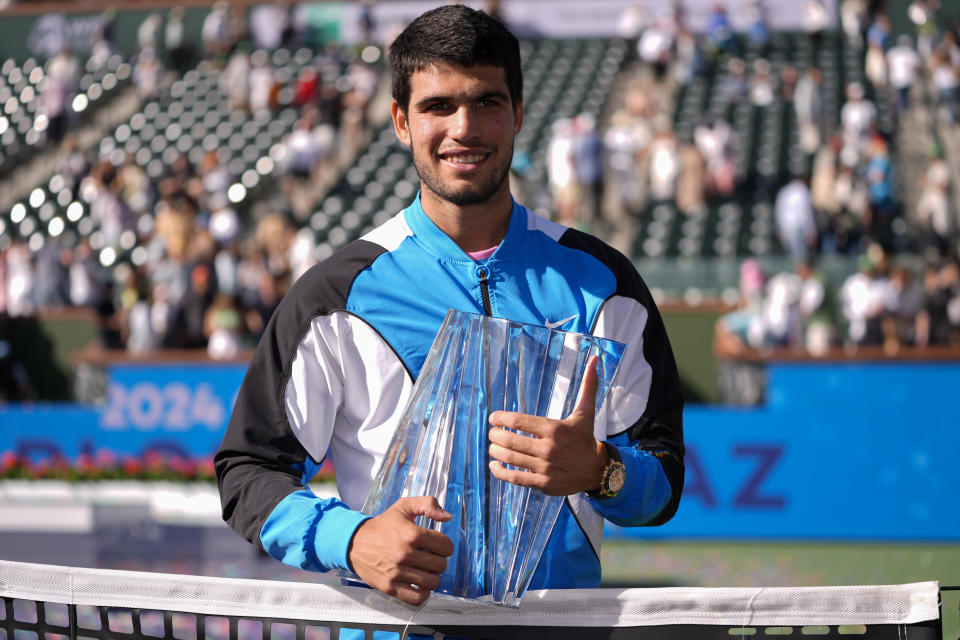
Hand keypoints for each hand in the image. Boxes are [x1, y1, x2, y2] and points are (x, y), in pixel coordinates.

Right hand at [347, 496, 453, 605]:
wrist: (355, 542)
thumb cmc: (382, 525)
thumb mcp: (404, 506)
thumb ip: (428, 504)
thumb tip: (447, 517)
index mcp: (412, 533)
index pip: (446, 546)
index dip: (444, 545)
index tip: (437, 546)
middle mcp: (405, 554)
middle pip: (441, 565)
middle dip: (438, 561)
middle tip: (429, 557)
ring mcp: (397, 572)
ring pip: (432, 582)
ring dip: (431, 577)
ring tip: (424, 570)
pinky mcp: (390, 586)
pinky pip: (417, 598)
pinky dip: (422, 593)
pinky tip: (419, 584)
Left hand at [487, 356, 606, 495]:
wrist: (597, 471)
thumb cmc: (586, 439)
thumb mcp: (585, 413)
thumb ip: (587, 386)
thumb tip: (595, 358)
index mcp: (555, 429)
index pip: (519, 421)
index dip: (501, 418)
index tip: (494, 418)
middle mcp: (548, 449)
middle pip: (510, 440)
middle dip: (495, 435)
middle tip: (492, 433)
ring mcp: (545, 468)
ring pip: (510, 459)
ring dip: (496, 452)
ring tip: (492, 447)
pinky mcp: (543, 484)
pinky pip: (515, 478)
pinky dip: (500, 472)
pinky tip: (494, 465)